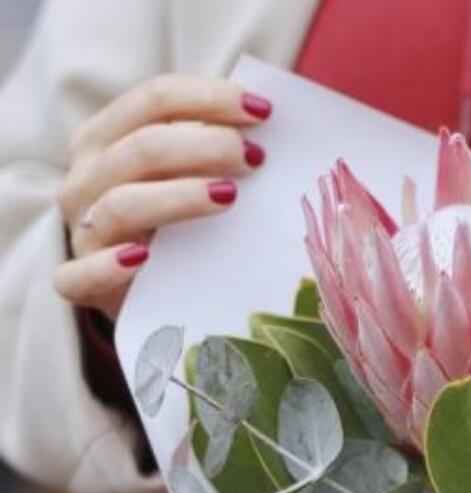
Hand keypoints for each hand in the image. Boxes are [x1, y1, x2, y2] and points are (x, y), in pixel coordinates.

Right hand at [54, 74, 272, 320]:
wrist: (141, 293)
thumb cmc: (170, 227)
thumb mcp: (182, 179)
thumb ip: (208, 151)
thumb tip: (267, 125)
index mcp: (105, 139)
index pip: (154, 100)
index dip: (209, 98)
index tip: (263, 111)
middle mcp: (86, 178)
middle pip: (143, 148)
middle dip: (205, 145)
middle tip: (255, 158)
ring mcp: (82, 231)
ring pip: (123, 204)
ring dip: (179, 196)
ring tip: (229, 196)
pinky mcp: (81, 282)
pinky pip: (83, 275)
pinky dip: (109, 266)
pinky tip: (143, 259)